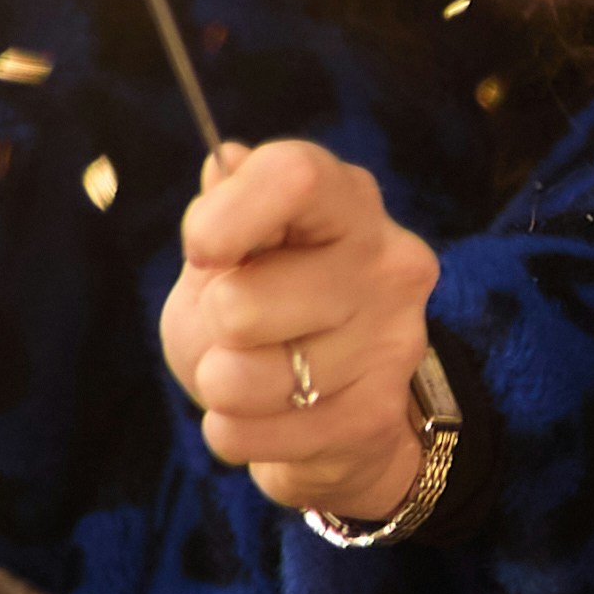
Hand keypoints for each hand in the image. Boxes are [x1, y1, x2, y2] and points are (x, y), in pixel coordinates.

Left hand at [157, 141, 441, 524]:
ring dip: (222, 388)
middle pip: (241, 305)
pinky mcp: (377, 413)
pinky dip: (236, 432)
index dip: (226, 215)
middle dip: (213, 328)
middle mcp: (387, 261)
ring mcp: (393, 339)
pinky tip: (271, 416)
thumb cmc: (263, 317)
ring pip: (244, 379)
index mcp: (346, 202)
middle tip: (238, 330)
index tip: (200, 251)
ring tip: (254, 377)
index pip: (295, 175)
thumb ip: (223, 212)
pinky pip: (253, 431)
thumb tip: (225, 161)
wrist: (325, 413)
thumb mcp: (227, 257)